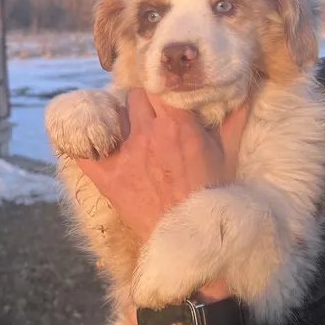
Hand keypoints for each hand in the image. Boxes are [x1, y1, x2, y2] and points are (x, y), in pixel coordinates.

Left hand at [78, 89, 247, 309]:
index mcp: (178, 125)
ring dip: (119, 119)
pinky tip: (91, 142)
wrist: (190, 239)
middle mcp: (149, 134)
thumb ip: (233, 121)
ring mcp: (124, 154)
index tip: (164, 93)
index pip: (160, 86)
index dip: (162, 88)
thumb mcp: (227, 156)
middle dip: (141, 102)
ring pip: (112, 115)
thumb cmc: (212, 197)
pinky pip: (83, 150)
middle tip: (147, 115)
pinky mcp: (107, 177)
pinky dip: (84, 144)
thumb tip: (242, 94)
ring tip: (126, 129)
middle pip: (134, 96)